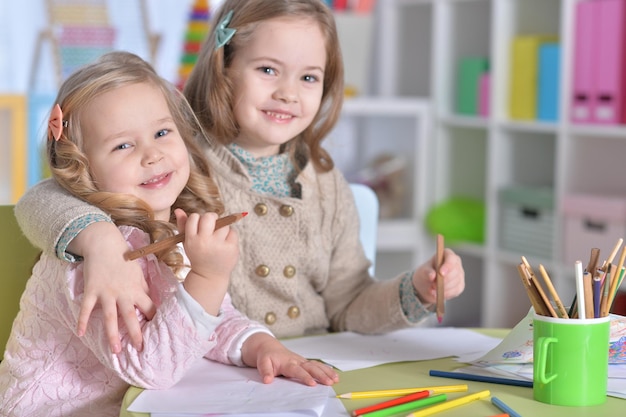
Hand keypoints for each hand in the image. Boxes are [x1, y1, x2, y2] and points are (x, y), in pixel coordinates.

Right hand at [74, 222, 154, 352]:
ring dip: (112, 335)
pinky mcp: (91, 290)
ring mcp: (106, 293)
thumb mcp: (138, 273)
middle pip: (130, 316)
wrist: (105, 244)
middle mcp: (122, 293)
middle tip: (139, 349)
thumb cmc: (124, 259)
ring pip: (110, 317)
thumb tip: (151, 302)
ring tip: (115, 351)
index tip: (157, 331)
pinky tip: (81, 333)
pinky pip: (86, 308)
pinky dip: (82, 321)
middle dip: (135, 334)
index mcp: (137, 289)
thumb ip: (143, 289)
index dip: (153, 318)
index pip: (149, 307)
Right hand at [175, 209, 238, 280]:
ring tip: (218, 238)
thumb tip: (178, 210)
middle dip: (211, 217)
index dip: (198, 219)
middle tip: (212, 225)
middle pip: (210, 216)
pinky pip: (233, 232)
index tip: (199, 226)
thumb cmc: (198, 256)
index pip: (194, 217)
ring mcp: (219, 245)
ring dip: (222, 227)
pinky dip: (230, 235)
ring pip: (223, 224)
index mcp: (191, 240)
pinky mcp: (231, 248)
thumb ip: (182, 225)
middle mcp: (204, 242)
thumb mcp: (187, 243)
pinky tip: (225, 243)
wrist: (209, 276)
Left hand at [241, 333, 338, 385]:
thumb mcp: (262, 362)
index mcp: (288, 362)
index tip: (312, 383)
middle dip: (321, 375)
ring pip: (317, 366)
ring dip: (327, 372)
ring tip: (336, 379)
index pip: (298, 371)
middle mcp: (297, 361)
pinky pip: (317, 365)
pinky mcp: (305, 363)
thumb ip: (265, 371)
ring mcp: (302, 361)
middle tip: (329, 382)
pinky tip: (334, 376)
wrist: (269, 347)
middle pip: (311, 367)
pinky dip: (326, 370)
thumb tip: (267, 380)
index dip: (305, 377)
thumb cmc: (267, 356)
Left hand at [411, 248, 464, 305]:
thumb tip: (432, 275)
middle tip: (433, 285)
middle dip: (444, 280)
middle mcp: (456, 264)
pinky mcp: (460, 286)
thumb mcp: (422, 271)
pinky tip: (438, 294)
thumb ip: (426, 272)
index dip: (448, 265)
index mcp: (447, 255)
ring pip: (456, 282)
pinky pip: (455, 290)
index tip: (441, 273)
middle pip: (455, 271)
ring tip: (432, 290)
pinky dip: (446, 293)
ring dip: (444, 288)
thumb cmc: (426, 273)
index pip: (451, 258)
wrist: (426, 285)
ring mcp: (459, 275)